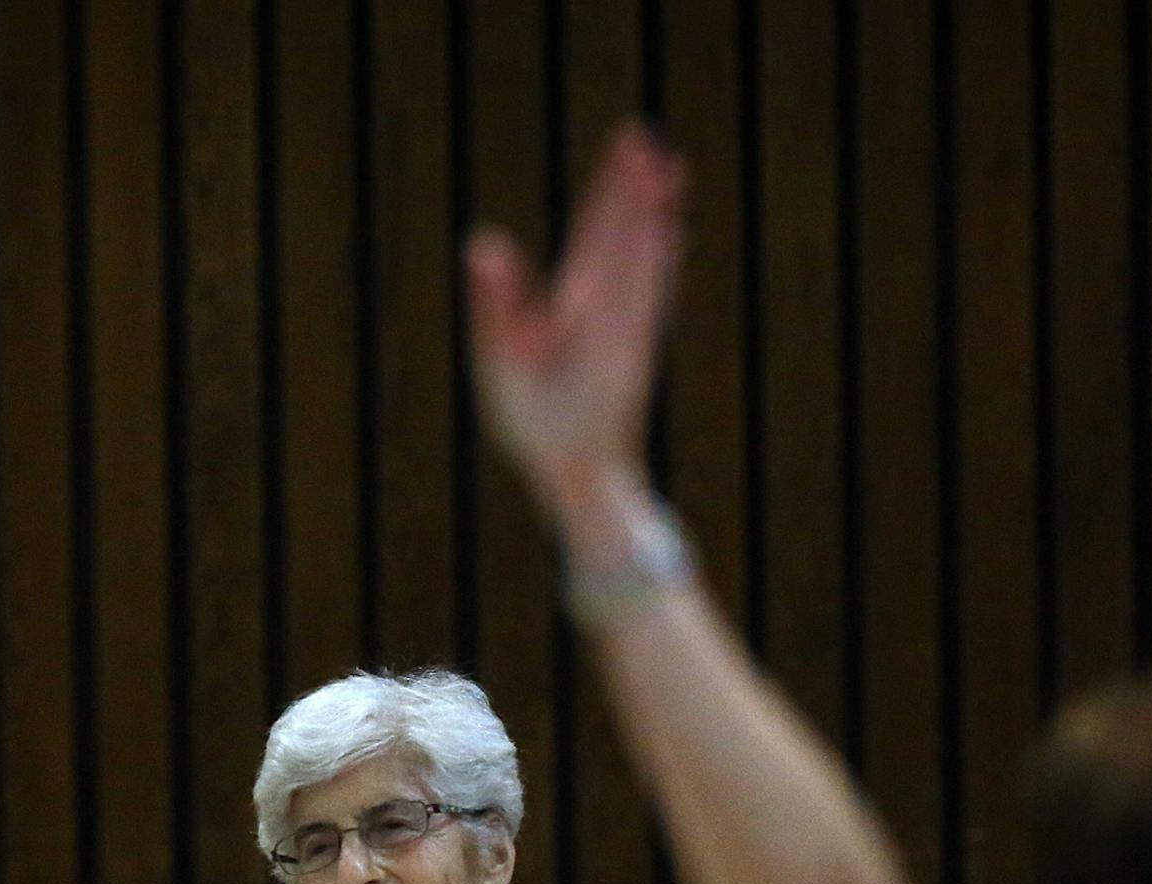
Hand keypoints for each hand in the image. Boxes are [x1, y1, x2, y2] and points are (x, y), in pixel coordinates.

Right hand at [464, 121, 681, 513]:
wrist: (590, 480)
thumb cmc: (541, 429)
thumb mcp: (504, 370)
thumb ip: (495, 306)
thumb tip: (485, 242)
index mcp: (594, 317)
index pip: (608, 239)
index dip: (620, 193)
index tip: (632, 151)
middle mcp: (623, 317)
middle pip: (630, 239)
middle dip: (636, 188)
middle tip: (643, 135)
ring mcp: (632, 329)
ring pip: (646, 259)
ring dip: (652, 212)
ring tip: (665, 168)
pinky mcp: (632, 343)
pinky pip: (648, 287)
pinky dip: (658, 252)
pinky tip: (666, 230)